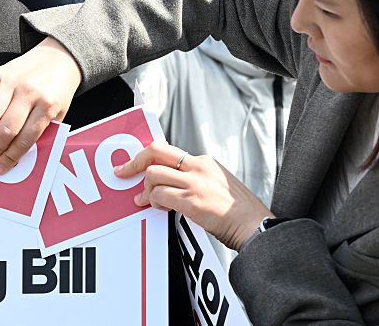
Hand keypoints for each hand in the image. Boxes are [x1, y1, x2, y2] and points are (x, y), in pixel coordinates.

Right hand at [0, 36, 80, 173]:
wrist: (60, 58)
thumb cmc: (58, 90)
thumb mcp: (59, 114)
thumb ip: (41, 132)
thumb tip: (17, 157)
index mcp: (47, 106)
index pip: (26, 138)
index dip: (12, 157)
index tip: (1, 168)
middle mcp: (29, 94)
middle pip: (6, 128)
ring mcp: (13, 82)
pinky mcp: (2, 71)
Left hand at [114, 139, 272, 249]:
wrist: (256, 226)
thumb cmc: (239, 212)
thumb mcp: (218, 184)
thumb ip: (196, 180)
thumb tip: (170, 185)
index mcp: (204, 161)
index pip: (168, 152)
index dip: (148, 159)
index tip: (136, 165)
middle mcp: (198, 166)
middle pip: (156, 151)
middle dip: (134, 162)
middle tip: (123, 172)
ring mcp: (195, 182)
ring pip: (153, 174)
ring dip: (145, 190)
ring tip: (147, 201)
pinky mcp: (192, 200)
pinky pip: (159, 195)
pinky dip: (153, 202)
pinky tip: (158, 208)